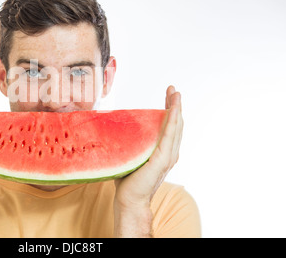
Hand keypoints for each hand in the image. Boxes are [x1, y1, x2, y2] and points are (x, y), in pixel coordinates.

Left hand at [114, 85, 182, 213]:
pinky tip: (173, 110)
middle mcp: (169, 153)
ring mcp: (168, 156)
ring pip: (175, 127)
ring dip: (176, 109)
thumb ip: (129, 143)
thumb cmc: (127, 180)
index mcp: (163, 152)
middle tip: (174, 90)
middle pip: (176, 124)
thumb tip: (113, 129)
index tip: (170, 96)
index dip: (171, 111)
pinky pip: (169, 136)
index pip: (169, 127)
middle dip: (175, 106)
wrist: (129, 199)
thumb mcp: (129, 155)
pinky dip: (173, 121)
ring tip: (176, 94)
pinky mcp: (162, 159)